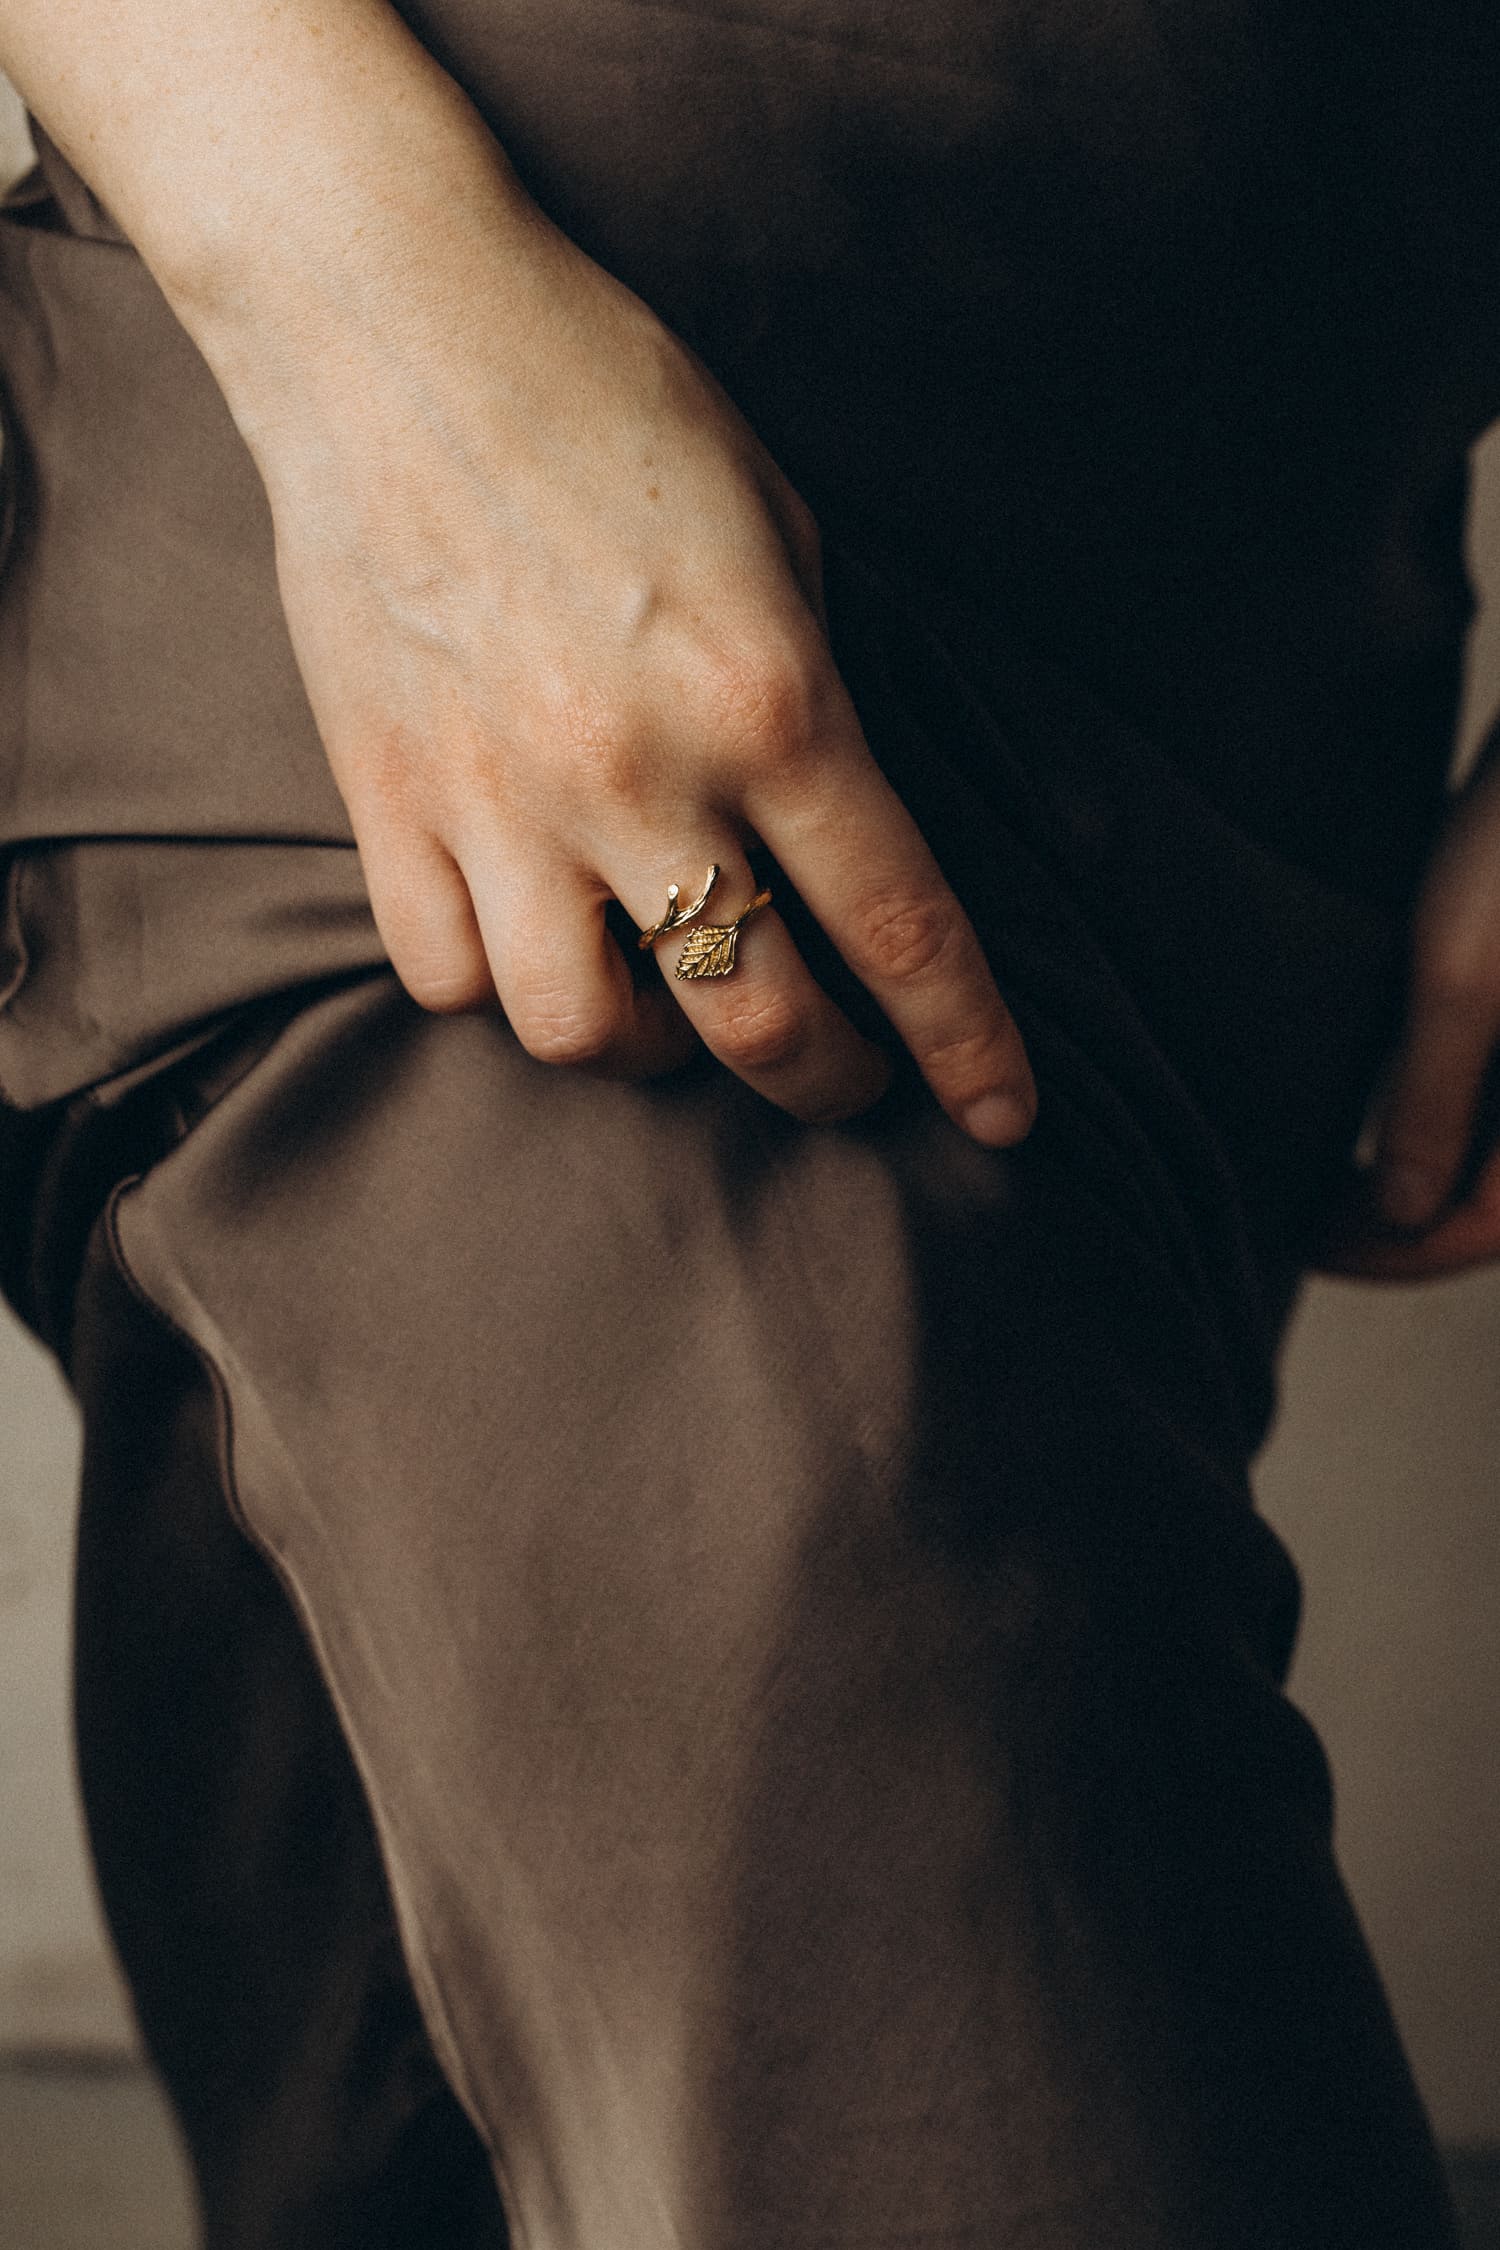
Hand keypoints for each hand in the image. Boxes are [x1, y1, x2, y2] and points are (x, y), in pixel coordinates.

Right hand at [233, 196, 1036, 1145]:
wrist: (395, 322)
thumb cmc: (610, 403)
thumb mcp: (780, 529)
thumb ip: (818, 692)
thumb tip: (836, 830)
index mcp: (769, 698)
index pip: (898, 925)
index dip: (964, 1045)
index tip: (1001, 1120)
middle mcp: (638, 774)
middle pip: (754, 1019)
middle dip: (825, 1080)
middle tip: (842, 1070)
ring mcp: (498, 797)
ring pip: (583, 1034)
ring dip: (652, 1048)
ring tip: (669, 1002)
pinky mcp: (385, 796)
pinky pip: (442, 975)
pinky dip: (499, 986)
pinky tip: (533, 938)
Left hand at [1316, 723, 1499, 1280]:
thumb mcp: (1459, 980)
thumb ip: (1429, 1101)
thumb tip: (1399, 1212)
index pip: (1476, 1227)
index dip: (1387, 1255)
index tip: (1300, 1244)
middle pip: (1479, 1198)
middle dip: (1392, 1224)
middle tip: (1296, 1222)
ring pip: (1480, 1150)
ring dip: (1405, 1173)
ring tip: (1317, 1176)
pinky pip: (1480, 1093)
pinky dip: (1424, 1114)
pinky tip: (1359, 1109)